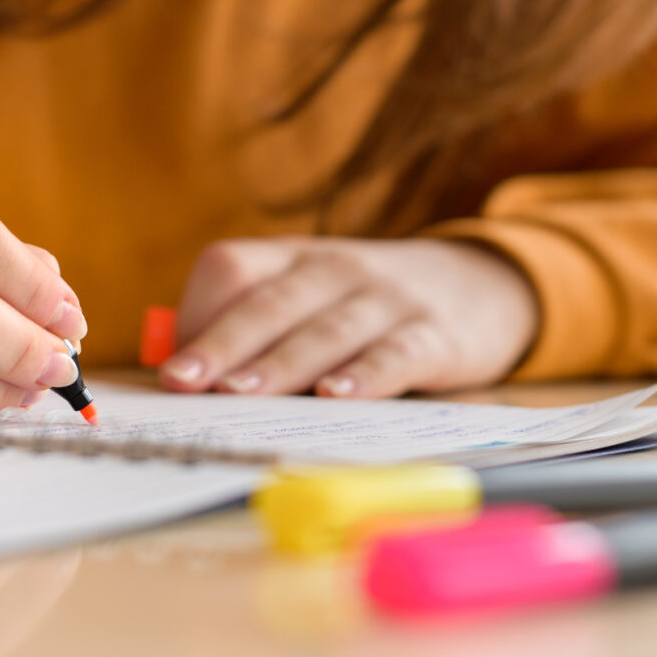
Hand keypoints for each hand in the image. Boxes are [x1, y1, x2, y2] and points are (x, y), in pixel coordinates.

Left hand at [156, 237, 538, 397]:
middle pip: (269, 303)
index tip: (172, 369)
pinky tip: (338, 398)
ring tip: (241, 393)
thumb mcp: (313, 298)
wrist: (484, 284)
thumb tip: (187, 383)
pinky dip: (366, 375)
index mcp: (293, 259)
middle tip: (183, 382)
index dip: (199, 314)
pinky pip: (395, 353)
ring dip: (280, 364)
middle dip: (221, 344)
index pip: (231, 267)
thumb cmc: (368, 307)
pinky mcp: (433, 334)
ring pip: (324, 331)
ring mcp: (386, 299)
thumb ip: (258, 330)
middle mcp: (334, 270)